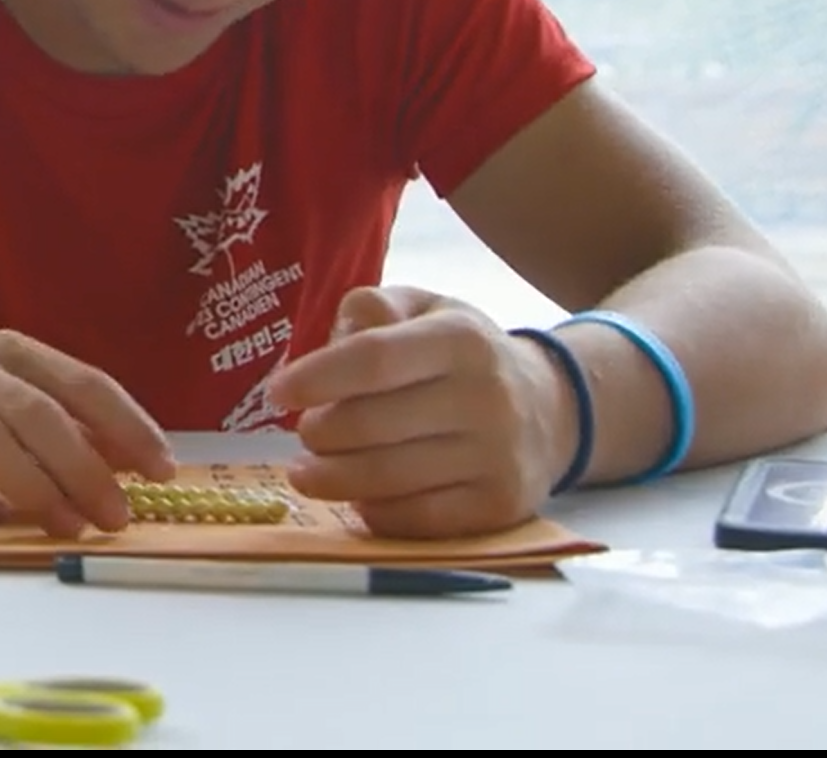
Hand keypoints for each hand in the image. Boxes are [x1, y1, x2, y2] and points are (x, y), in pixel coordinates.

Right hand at [0, 327, 176, 539]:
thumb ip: (56, 411)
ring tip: (70, 528)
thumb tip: (130, 459)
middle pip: (38, 415)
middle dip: (86, 468)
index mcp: (7, 350)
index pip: (80, 382)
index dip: (127, 425)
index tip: (163, 470)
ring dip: (36, 488)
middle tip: (117, 516)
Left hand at [266, 285, 572, 538]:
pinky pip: (417, 519)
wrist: (550, 410)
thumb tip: (340, 335)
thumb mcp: (425, 309)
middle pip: (372, 426)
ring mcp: (498, 456)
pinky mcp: (500, 506)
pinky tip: (356, 499)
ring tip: (308, 471)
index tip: (276, 392)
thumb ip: (376, 307)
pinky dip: (374, 512)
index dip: (316, 378)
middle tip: (305, 433)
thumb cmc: (462, 356)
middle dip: (320, 434)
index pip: (374, 359)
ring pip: (389, 479)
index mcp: (461, 339)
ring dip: (333, 479)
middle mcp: (486, 397)